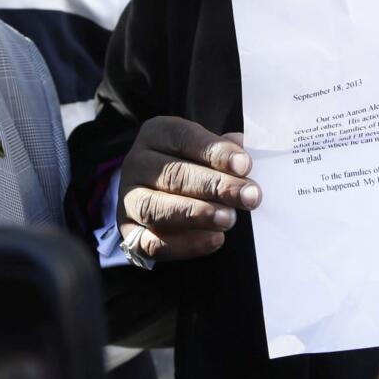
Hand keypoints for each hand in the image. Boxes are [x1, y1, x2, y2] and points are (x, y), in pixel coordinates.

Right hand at [118, 116, 261, 261]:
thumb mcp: (206, 149)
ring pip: (156, 208)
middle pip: (172, 174)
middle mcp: (136, 164)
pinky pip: (153, 242)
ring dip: (197, 214)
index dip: (214, 151)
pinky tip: (215, 239)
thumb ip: (224, 150)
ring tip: (230, 218)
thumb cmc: (193, 166)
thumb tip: (242, 152)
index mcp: (156, 135)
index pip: (182, 137)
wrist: (163, 196)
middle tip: (249, 196)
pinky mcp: (131, 233)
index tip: (244, 165)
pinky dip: (185, 244)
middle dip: (215, 186)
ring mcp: (129, 200)